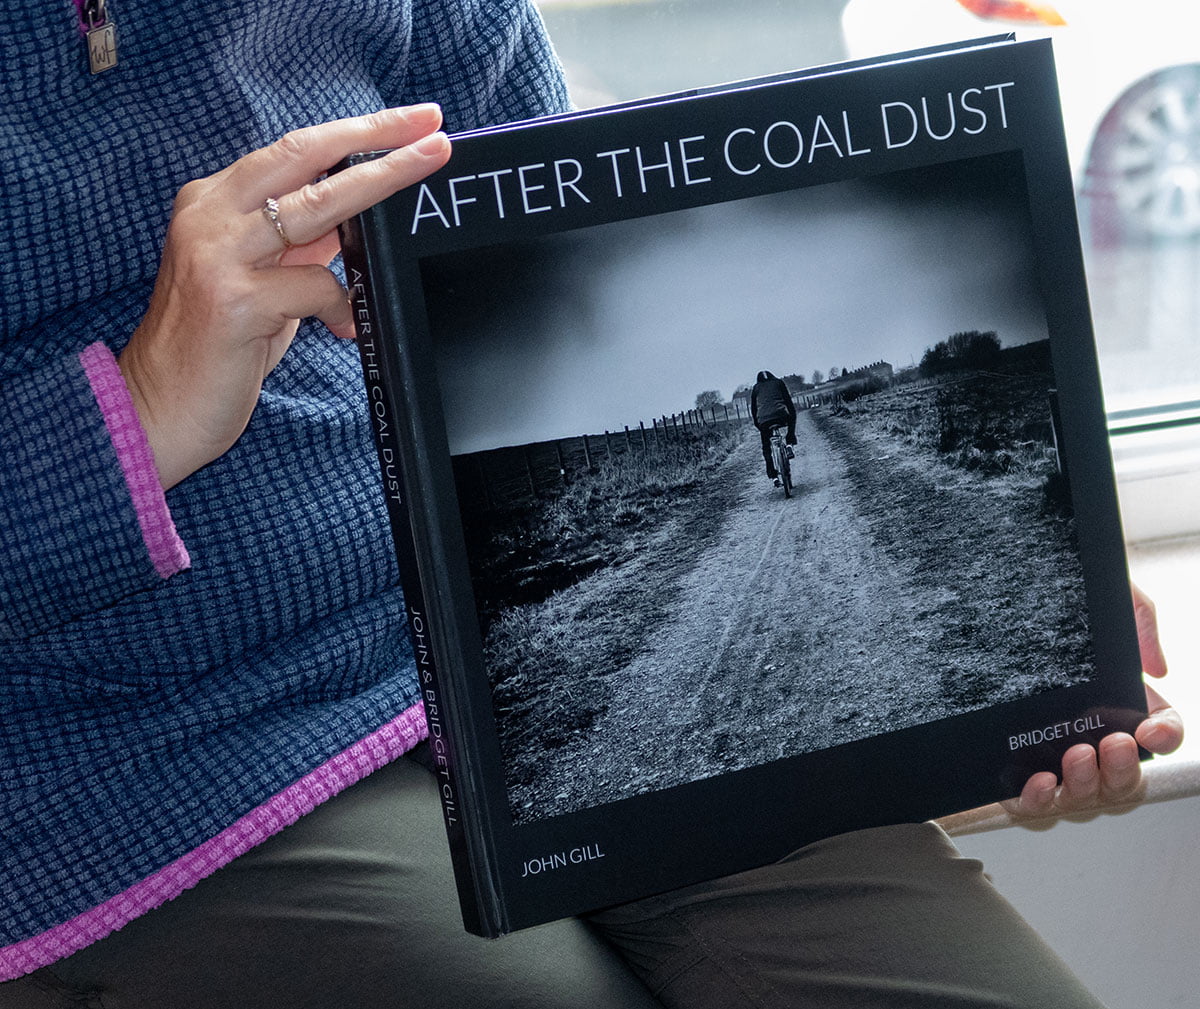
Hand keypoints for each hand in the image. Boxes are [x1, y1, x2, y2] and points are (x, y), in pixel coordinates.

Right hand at [119, 105, 451, 488]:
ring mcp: (218, 255)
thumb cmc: (215, 350)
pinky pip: (317, 288)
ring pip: (318, 206)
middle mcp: (209, 217)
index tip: (409, 122)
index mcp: (213, 203)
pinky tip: (342, 331)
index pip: (292, 151)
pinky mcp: (235, 301)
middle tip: (430, 127)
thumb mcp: (260, 283)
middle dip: (375, 136)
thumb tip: (358, 221)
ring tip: (426, 167)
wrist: (156, 410)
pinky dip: (342, 308)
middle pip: (305, 156)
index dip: (354, 132)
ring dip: (380, 183)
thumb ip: (300, 249)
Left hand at [1003, 583, 1183, 816]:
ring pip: (1082, 796)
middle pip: (1123, 778)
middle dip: (1124, 769)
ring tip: (1076, 755)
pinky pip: (1032, 802)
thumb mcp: (1102, 600)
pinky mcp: (1012, 768)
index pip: (1158, 733)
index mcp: (1119, 704)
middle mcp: (1089, 736)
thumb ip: (1140, 621)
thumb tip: (1157, 669)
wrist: (983, 596)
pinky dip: (1039, 801)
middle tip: (1112, 743)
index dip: (1163, 737)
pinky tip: (1038, 782)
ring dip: (1085, 784)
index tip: (1152, 731)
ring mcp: (1051, 756)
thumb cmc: (1047, 602)